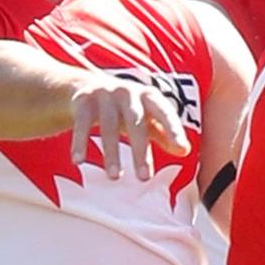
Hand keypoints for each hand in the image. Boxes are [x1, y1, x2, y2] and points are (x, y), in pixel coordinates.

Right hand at [69, 75, 190, 180]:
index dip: (174, 129)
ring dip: (111, 152)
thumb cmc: (126, 109)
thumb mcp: (146, 118)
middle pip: (136, 122)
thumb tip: (185, 151)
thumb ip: (164, 133)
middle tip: (144, 178)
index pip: (165, 112)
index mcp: (149, 96)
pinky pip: (82, 123)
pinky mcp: (83, 101)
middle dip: (140, 150)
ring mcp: (105, 94)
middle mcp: (128, 92)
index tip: (182, 149)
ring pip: (108, 125)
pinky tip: (78, 161)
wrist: (87, 86)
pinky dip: (80, 142)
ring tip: (115, 177)